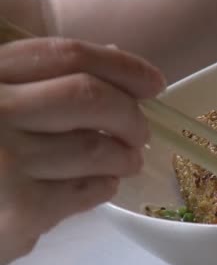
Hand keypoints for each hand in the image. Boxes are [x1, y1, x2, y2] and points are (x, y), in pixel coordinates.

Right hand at [0, 38, 164, 264]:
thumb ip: (41, 81)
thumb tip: (116, 58)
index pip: (66, 55)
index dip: (122, 67)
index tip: (154, 82)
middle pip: (89, 98)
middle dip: (130, 116)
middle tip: (140, 132)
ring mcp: (5, 161)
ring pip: (95, 149)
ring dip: (124, 157)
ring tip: (127, 161)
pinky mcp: (20, 209)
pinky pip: (86, 191)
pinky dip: (104, 187)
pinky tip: (103, 184)